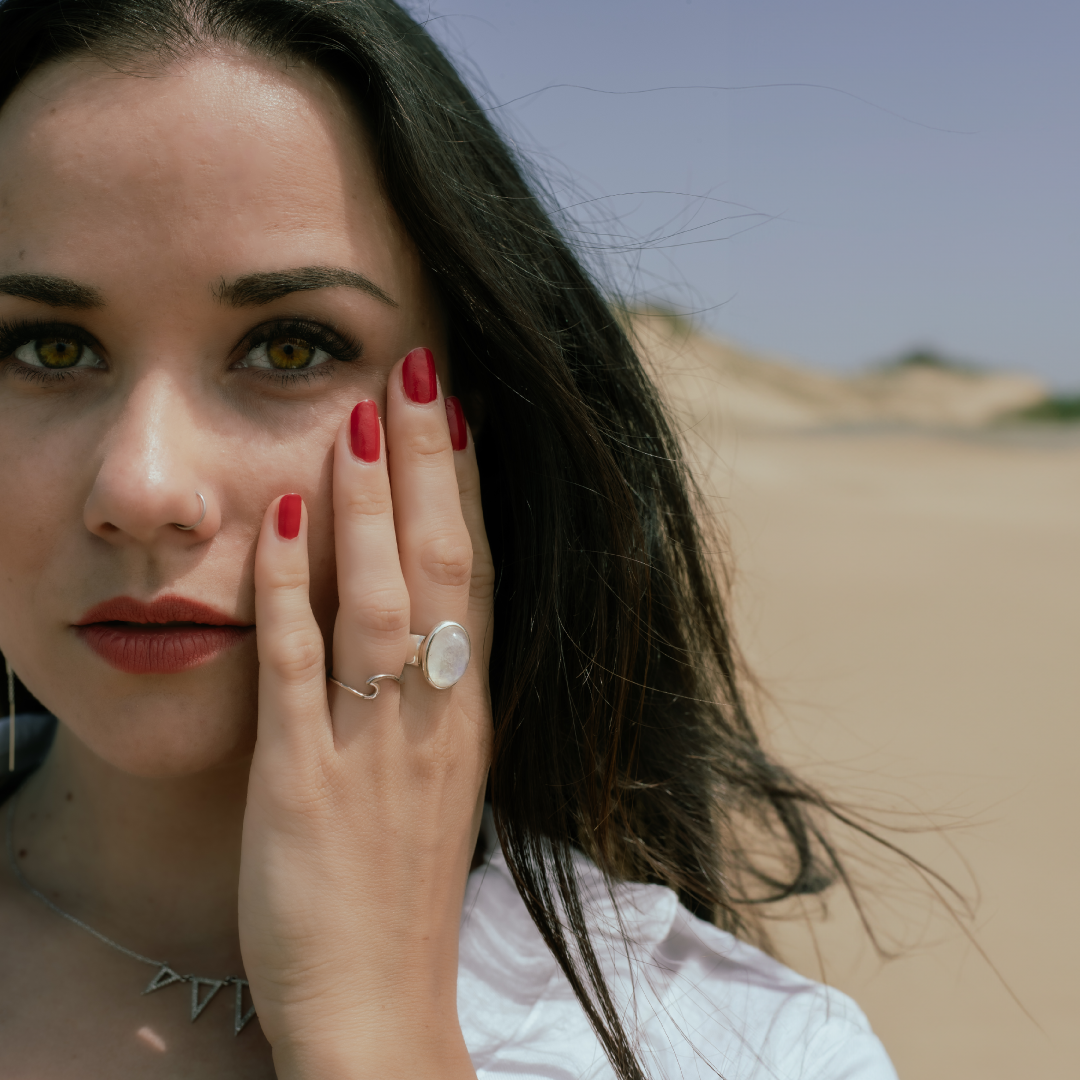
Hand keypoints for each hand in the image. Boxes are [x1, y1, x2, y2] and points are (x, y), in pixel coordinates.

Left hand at [240, 349, 493, 1078]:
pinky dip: (292, 596)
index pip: (478, 575)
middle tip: (418, 368)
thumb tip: (423, 611)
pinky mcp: (303, 785)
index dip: (468, 485)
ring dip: (368, 506)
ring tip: (358, 417)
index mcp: (467, 711)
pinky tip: (280, 525)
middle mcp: (434, 716)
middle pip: (441, 566)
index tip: (457, 408)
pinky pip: (299, 675)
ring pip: (381, 603)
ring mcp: (373, 747)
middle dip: (429, 462)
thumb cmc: (402, 887)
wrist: (379, 1006)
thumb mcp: (438, 778)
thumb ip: (432, 691)